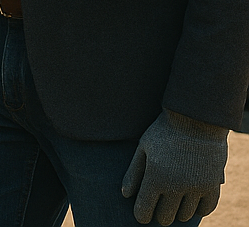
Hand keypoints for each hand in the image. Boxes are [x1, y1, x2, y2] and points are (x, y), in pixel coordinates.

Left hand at [121, 109, 227, 223]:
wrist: (194, 120)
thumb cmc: (164, 132)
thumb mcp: (143, 148)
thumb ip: (134, 172)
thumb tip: (125, 194)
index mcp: (155, 177)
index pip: (145, 209)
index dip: (141, 215)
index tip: (140, 216)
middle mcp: (176, 186)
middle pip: (165, 217)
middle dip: (159, 215)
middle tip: (157, 208)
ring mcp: (196, 187)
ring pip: (185, 216)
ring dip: (177, 212)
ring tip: (172, 202)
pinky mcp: (212, 186)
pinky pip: (205, 210)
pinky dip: (197, 210)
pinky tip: (190, 202)